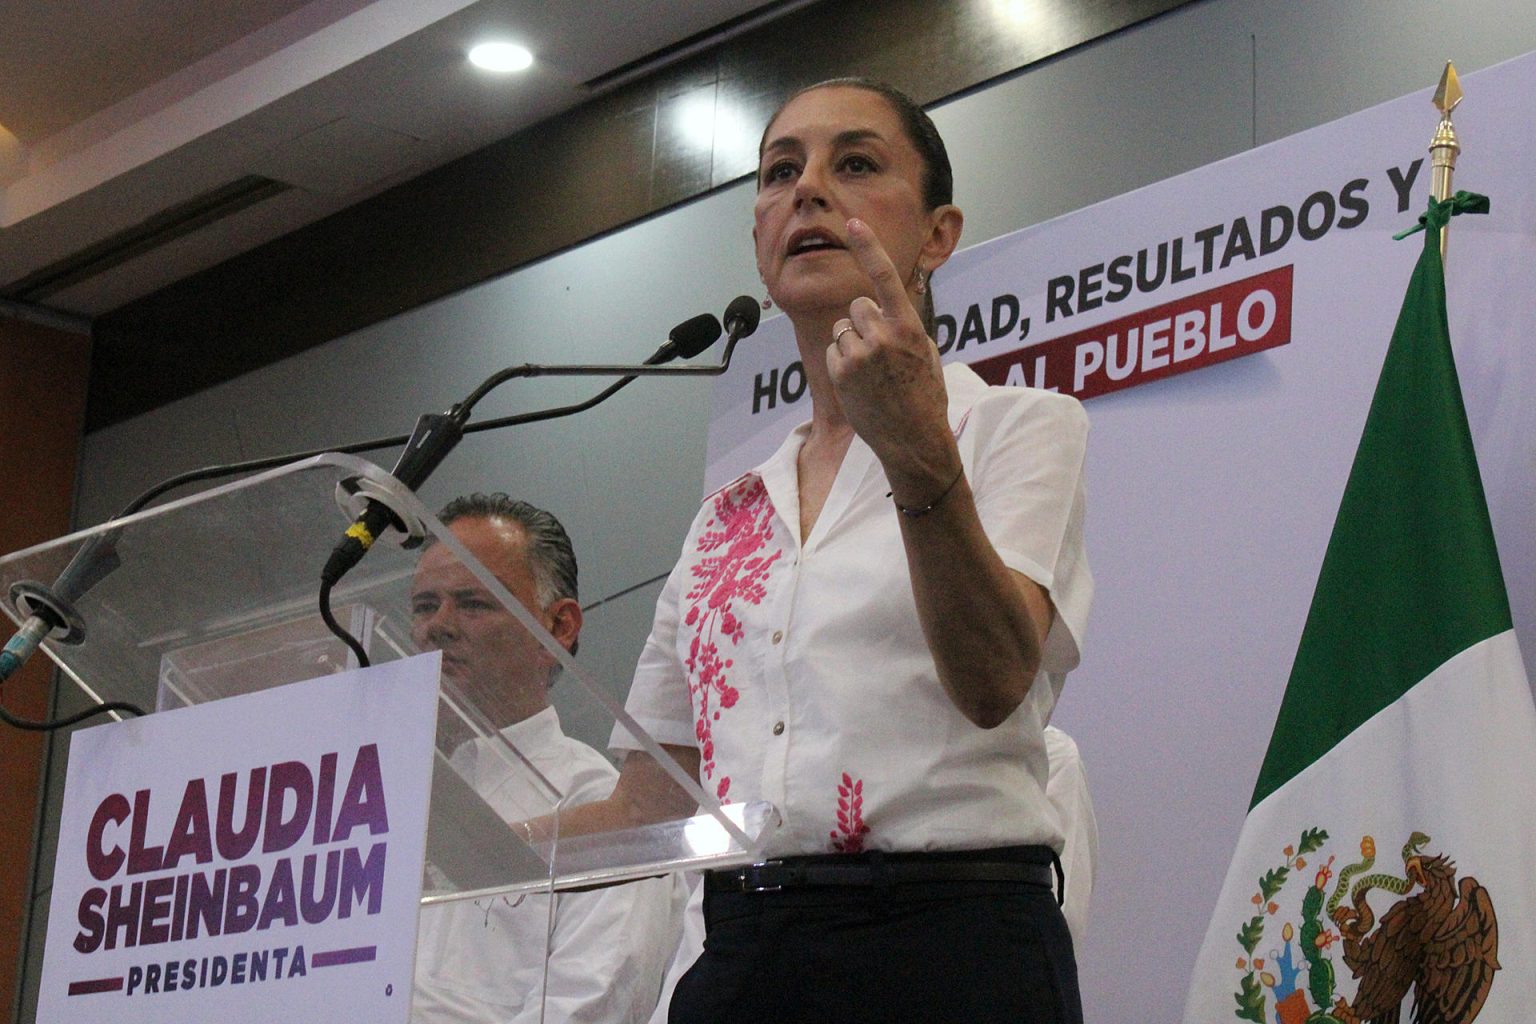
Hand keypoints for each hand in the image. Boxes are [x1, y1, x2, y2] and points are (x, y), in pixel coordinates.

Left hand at [829, 219, 958, 495]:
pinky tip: (860, 383)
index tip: (853, 224)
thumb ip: (905, 325)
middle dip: (864, 322)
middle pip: (858, 306)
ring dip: (852, 343)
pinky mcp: (840, 372)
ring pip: (842, 329)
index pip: (886, 278)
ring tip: (872, 372)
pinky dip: (841, 362)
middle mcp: (882, 336)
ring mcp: (858, 355)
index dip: (869, 248)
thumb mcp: (926, 353)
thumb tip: (887, 306)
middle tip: (880, 351)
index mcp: (909, 327)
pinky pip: (833, 350)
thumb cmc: (925, 397)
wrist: (914, 440)